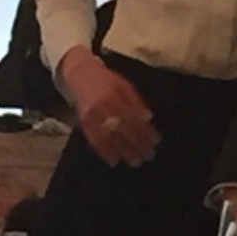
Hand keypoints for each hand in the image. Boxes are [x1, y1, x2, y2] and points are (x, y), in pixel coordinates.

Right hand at [60, 46, 160, 166]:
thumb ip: (136, 101)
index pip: (135, 115)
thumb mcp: (125, 85)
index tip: (156, 140)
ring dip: (124, 151)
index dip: (146, 129)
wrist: (80, 74)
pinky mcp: (83, 123)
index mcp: (117, 93)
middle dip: (138, 143)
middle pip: (124, 128)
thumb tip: (149, 118)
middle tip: (149, 155)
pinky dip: (104, 152)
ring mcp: (92, 115)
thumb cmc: (107, 80)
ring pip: (110, 136)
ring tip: (136, 162)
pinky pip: (94, 140)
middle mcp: (104, 105)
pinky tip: (114, 160)